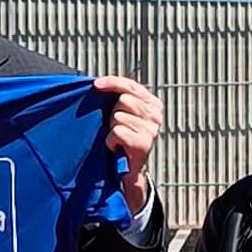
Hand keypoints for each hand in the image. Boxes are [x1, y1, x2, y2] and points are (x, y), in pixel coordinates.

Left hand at [93, 75, 162, 214]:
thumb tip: (98, 83)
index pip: (130, 86)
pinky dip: (111, 141)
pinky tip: (117, 147)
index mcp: (153, 104)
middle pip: (123, 100)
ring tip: (118, 138)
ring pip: (118, 117)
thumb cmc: (124, 138)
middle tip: (117, 126)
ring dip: (112, 128)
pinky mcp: (143, 143)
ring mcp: (151, 130)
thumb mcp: (124, 113)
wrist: (129, 169)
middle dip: (113, 112)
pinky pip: (117, 132)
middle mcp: (155, 115)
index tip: (96, 84)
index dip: (112, 83)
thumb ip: (119, 96)